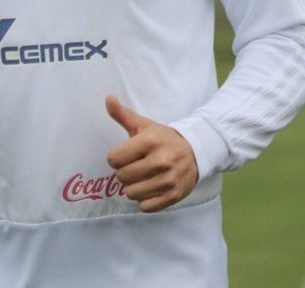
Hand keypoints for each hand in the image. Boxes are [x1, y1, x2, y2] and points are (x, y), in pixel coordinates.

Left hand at [106, 96, 198, 212]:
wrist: (197, 151)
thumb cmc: (164, 138)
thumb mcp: (145, 125)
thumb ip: (123, 114)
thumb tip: (108, 98)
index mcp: (150, 141)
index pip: (114, 159)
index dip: (117, 157)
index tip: (128, 154)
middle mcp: (160, 161)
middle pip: (121, 177)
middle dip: (126, 172)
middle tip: (137, 166)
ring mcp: (168, 180)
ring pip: (131, 193)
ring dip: (134, 187)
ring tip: (145, 177)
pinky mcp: (173, 195)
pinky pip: (144, 207)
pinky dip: (145, 200)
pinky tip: (152, 188)